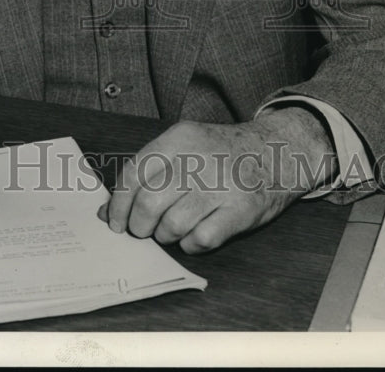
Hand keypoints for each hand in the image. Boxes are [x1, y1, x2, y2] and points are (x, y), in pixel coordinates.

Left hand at [98, 108, 335, 253]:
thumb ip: (147, 174)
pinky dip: (191, 245)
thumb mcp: (184, 147)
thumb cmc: (220, 155)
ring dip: (166, 235)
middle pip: (149, 203)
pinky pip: (200, 240)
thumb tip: (107, 211)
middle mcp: (199, 158)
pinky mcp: (241, 210)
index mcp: (179, 138)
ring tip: (173, 229)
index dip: (118, 203)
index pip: (134, 173)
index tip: (114, 221)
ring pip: (172, 225)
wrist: (277, 152)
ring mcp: (221, 184)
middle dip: (139, 225)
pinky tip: (196, 235)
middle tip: (143, 230)